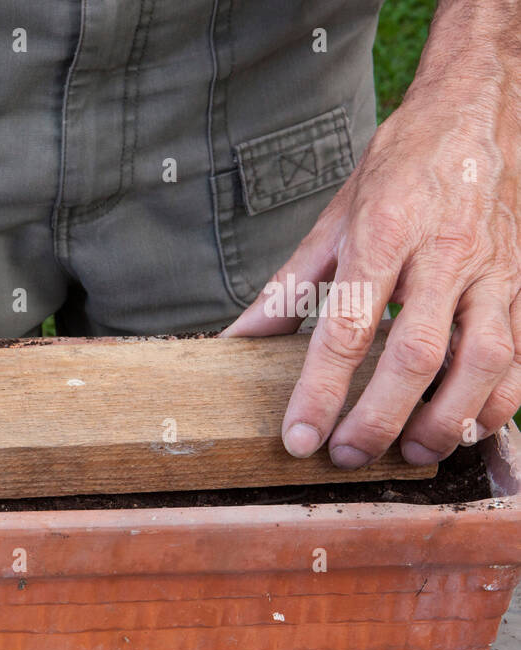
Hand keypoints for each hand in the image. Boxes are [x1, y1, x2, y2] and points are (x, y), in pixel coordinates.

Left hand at [223, 3, 520, 468]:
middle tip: (350, 455)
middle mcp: (443, 254)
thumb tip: (239, 338)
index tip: (299, 437)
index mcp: (383, 234)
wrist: (480, 109)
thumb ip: (290, 285)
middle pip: (415, 355)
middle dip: (380, 418)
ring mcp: (494, 270)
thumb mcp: (335, 216)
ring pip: (482, 361)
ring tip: (411, 454)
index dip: (321, 391)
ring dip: (445, 419)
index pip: (347, 327)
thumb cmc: (402, 165)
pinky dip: (496, 401)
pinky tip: (464, 425)